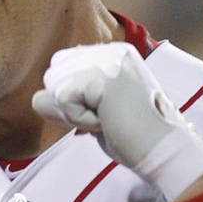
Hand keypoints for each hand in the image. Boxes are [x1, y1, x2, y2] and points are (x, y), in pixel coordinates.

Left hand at [32, 42, 202, 201]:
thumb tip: (38, 98)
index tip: (104, 114)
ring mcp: (107, 59)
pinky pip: (62, 100)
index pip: (61, 67)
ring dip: (75, 114)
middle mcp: (109, 49)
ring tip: (108, 119)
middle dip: (70, 106)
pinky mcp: (102, 75)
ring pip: (54, 88)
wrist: (164, 151)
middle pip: (53, 75)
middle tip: (106, 119)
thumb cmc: (134, 137)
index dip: (71, 99)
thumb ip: (71, 99)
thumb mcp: (96, 112)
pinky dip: (79, 119)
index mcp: (112, 54)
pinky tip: (107, 121)